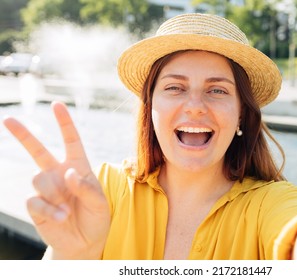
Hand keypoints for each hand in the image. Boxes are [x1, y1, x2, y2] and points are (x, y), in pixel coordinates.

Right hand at [3, 102, 109, 258]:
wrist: (84, 242)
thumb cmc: (96, 218)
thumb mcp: (99, 203)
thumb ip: (86, 188)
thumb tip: (68, 173)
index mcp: (78, 167)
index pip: (71, 141)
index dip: (64, 123)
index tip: (57, 105)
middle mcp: (59, 174)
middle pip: (38, 151)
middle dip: (23, 135)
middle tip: (8, 119)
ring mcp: (46, 190)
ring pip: (38, 178)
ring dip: (54, 193)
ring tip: (67, 209)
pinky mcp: (37, 206)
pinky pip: (34, 200)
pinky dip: (49, 210)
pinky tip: (61, 217)